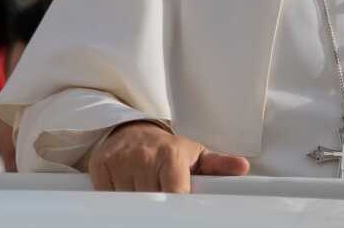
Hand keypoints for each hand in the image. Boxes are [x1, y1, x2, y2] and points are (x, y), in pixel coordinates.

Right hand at [88, 121, 248, 192]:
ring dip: (136, 202)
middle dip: (156, 204)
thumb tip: (243, 167)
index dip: (177, 205)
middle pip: (150, 200)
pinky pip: (107, 195)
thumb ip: (218, 165)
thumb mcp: (196, 154)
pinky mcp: (100, 166)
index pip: (175, 192)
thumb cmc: (169, 149)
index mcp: (171, 155)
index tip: (179, 210)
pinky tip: (126, 187)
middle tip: (161, 196)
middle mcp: (145, 157)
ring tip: (145, 189)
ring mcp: (121, 161)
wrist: (133, 131)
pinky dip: (116, 198)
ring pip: (127, 201)